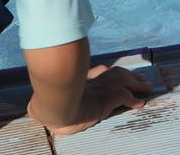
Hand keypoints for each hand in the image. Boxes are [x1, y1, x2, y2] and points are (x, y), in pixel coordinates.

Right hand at [30, 64, 151, 135]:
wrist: (50, 108)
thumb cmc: (43, 108)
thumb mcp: (44, 104)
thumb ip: (44, 104)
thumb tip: (32, 109)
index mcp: (79, 83)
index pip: (99, 72)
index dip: (111, 73)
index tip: (121, 75)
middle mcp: (90, 83)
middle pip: (115, 73)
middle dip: (130, 75)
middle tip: (142, 78)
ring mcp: (98, 90)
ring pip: (122, 82)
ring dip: (136, 85)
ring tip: (147, 88)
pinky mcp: (104, 100)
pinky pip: (122, 96)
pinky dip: (133, 99)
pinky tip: (139, 103)